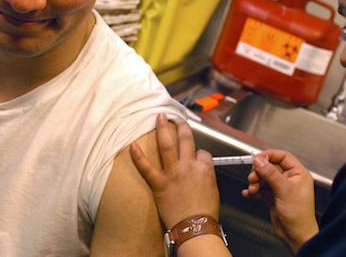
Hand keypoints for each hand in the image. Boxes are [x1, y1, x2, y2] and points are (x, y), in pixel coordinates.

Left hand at [130, 114, 219, 229]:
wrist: (195, 227)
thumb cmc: (205, 212)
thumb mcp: (213, 189)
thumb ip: (206, 175)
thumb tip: (200, 170)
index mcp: (205, 168)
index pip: (203, 152)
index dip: (200, 154)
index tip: (196, 156)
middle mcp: (189, 167)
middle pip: (186, 140)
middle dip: (182, 127)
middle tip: (178, 120)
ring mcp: (173, 174)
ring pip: (167, 145)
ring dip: (162, 129)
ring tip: (160, 118)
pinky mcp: (159, 184)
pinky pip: (146, 167)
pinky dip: (138, 156)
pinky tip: (132, 146)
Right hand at [242, 150, 318, 253]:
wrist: (296, 236)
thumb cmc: (300, 216)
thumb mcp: (284, 190)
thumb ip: (271, 174)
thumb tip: (260, 161)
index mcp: (298, 174)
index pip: (283, 157)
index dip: (269, 155)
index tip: (257, 158)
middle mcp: (290, 179)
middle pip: (270, 167)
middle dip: (259, 171)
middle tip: (253, 177)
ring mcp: (281, 188)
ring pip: (264, 178)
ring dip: (255, 182)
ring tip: (252, 188)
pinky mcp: (273, 197)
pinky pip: (261, 189)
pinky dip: (254, 191)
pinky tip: (249, 193)